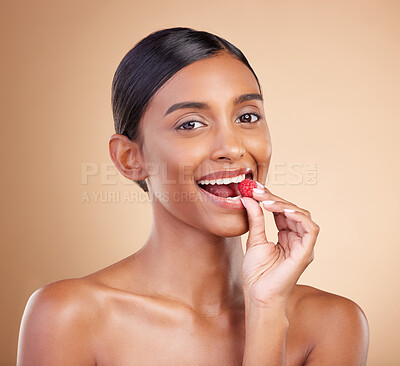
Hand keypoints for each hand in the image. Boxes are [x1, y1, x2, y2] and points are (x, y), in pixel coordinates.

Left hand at [241, 183, 319, 308]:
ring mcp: (303, 246)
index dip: (270, 198)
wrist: (258, 296)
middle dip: (275, 198)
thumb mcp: (254, 240)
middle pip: (292, 210)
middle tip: (257, 191)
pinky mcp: (306, 253)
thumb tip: (249, 198)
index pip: (282, 211)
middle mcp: (297, 239)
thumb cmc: (257, 273)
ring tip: (266, 201)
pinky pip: (311, 229)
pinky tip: (283, 210)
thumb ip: (255, 219)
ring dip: (284, 205)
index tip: (254, 188)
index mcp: (286, 236)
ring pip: (302, 216)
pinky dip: (299, 217)